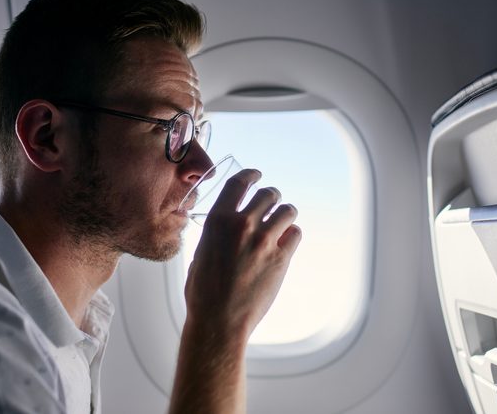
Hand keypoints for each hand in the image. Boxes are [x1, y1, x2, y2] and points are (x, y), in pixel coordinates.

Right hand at [184, 168, 301, 340]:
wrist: (219, 321)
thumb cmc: (203, 292)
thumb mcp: (200, 253)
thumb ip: (216, 235)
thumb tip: (225, 227)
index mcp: (218, 220)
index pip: (239, 183)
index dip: (251, 175)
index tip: (257, 175)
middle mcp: (242, 225)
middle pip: (268, 194)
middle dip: (272, 196)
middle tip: (273, 202)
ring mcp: (264, 241)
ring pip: (288, 211)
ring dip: (286, 213)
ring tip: (284, 221)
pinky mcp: (281, 258)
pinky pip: (296, 234)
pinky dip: (292, 235)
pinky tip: (287, 242)